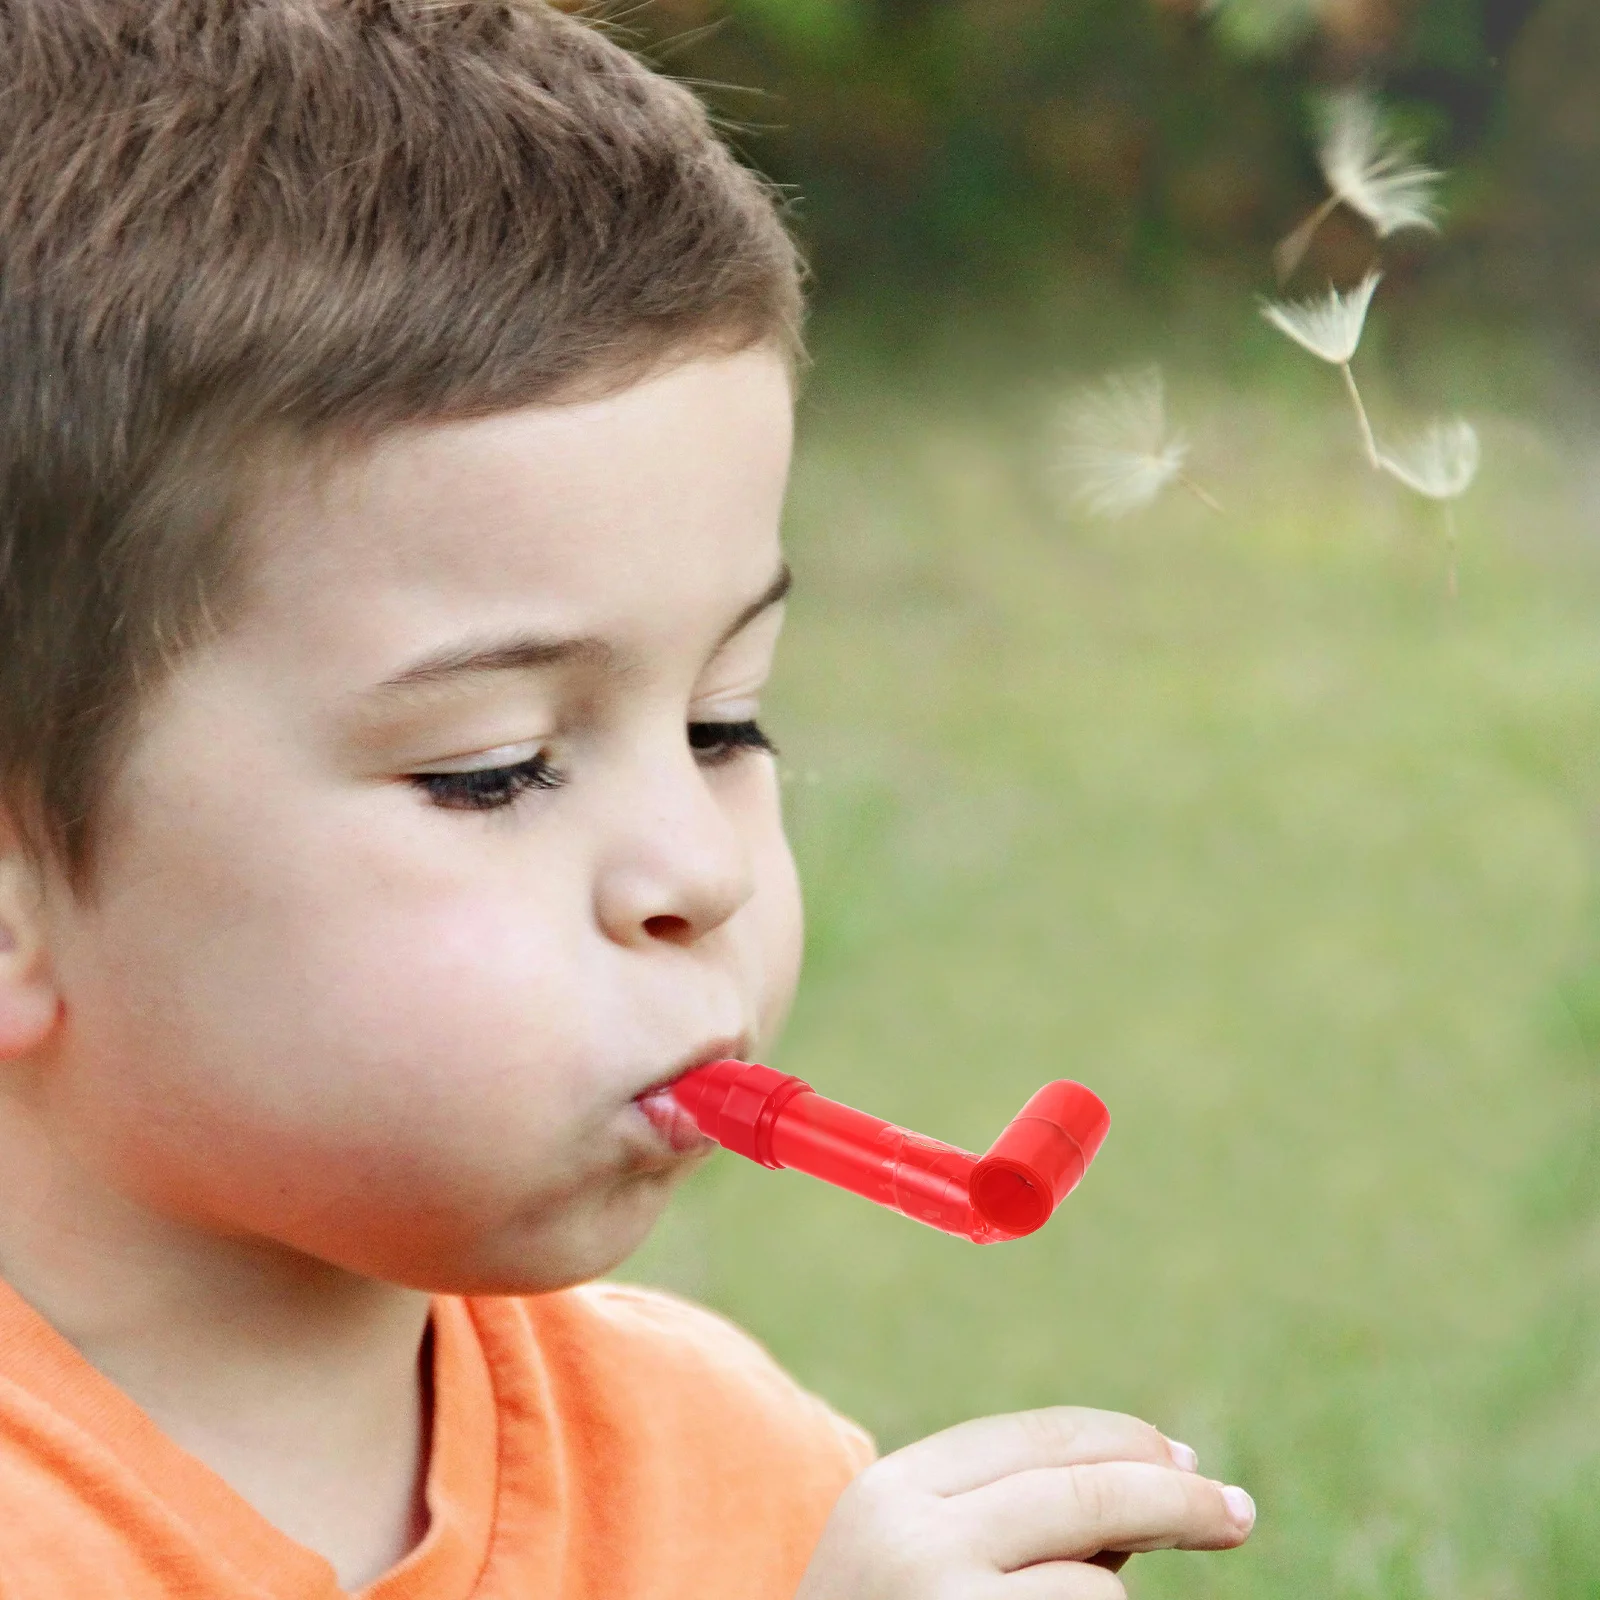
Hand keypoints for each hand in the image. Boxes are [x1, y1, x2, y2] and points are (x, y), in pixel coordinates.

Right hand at [796, 1407, 1254, 1597]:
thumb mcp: (917, 1560)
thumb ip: (1009, 1516)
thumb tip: (1157, 1479)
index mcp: (890, 1490)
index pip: (1037, 1438)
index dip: (1124, 1441)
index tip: (1187, 1458)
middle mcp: (911, 1541)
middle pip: (1084, 1493)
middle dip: (1176, 1496)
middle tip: (1238, 1513)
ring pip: (1096, 1588)